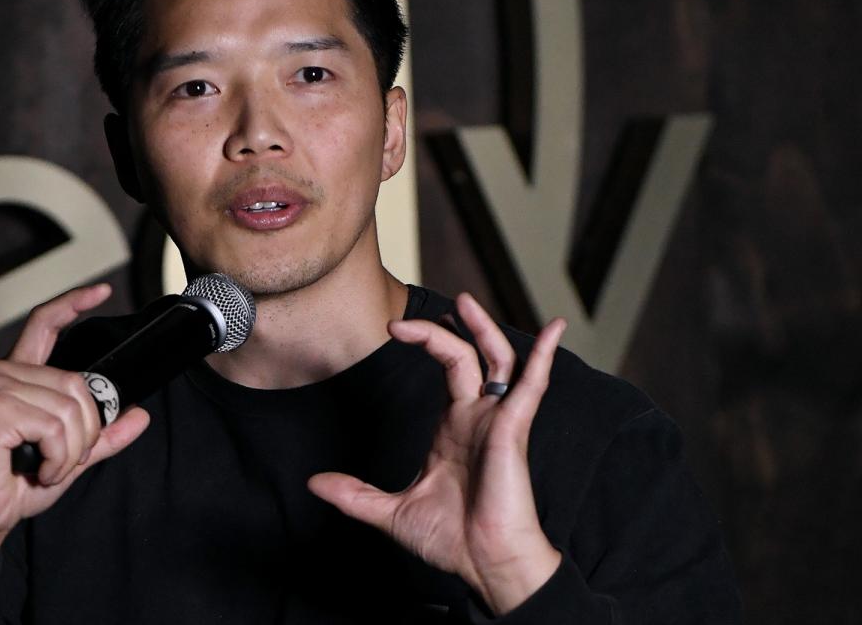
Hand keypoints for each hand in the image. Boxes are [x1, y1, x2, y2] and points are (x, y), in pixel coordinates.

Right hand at [0, 283, 150, 587]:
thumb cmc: (12, 484)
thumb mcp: (70, 457)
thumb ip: (102, 435)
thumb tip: (140, 415)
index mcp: (19, 377)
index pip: (44, 325)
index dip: (73, 303)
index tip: (103, 289)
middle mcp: (3, 373)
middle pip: (78, 385)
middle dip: (84, 433)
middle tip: (60, 459)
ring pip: (70, 408)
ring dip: (70, 451)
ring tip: (44, 466)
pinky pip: (54, 426)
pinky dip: (57, 457)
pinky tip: (35, 469)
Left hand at [308, 293, 564, 614]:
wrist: (484, 564)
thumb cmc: (452, 540)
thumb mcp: (391, 511)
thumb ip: (355, 495)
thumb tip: (315, 484)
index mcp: (454, 426)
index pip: (446, 367)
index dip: (425, 341)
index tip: (394, 330)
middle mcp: (478, 417)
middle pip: (469, 355)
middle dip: (446, 329)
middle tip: (411, 317)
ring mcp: (498, 421)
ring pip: (498, 360)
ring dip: (485, 329)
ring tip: (467, 302)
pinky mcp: (514, 430)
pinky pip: (532, 386)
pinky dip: (542, 356)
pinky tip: (552, 330)